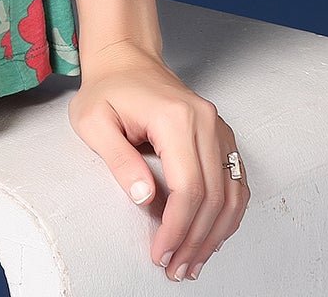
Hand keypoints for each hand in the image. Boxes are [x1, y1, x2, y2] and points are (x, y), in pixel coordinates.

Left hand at [68, 41, 249, 280]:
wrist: (125, 58)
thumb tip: (146, 199)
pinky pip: (235, 182)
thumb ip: (118, 160)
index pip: (188, 188)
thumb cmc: (106, 89)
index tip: (161, 254)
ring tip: (193, 263)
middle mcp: (205, 121)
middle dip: (195, 240)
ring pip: (230, 194)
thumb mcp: (93, 121)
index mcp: (175, 117)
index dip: (177, 229)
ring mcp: (218, 127)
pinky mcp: (221, 135)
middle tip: (177, 269)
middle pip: (212, 197)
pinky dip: (227, 215)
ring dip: (215, 235)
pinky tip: (211, 237)